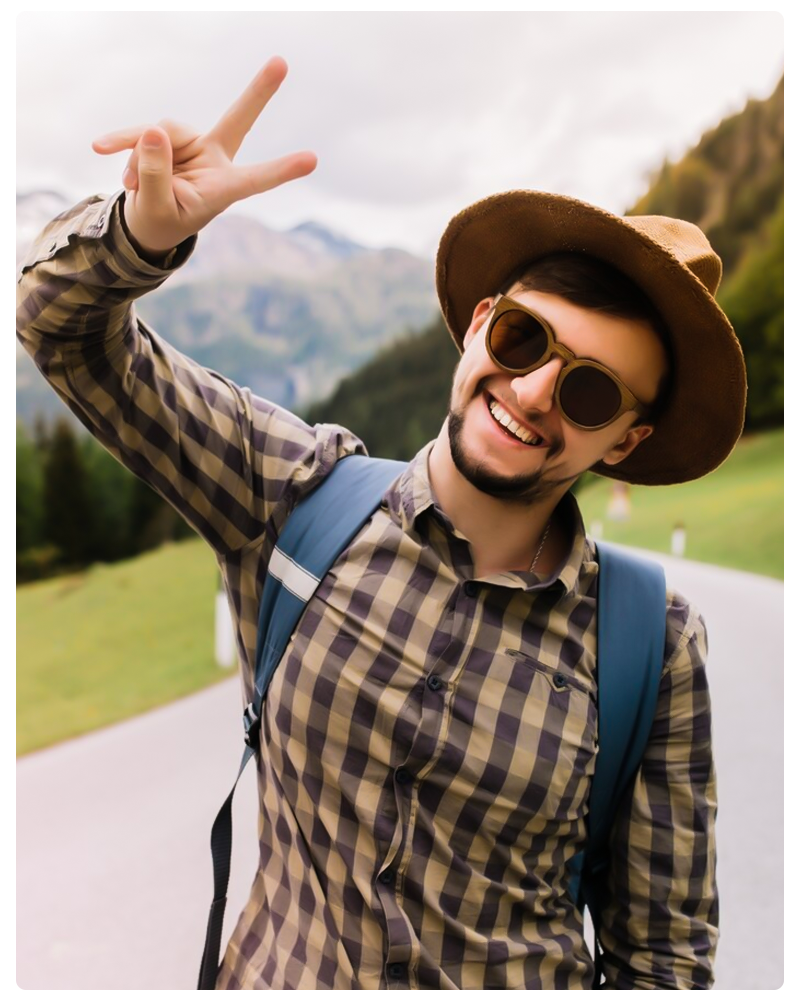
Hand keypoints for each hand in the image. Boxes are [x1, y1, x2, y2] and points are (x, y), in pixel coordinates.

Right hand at [91, 58, 316, 255]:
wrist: (145, 222)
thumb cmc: (160, 222)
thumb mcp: (154, 208)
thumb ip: (154, 174)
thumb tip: (152, 131)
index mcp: (222, 190)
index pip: (255, 179)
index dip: (280, 170)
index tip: (311, 160)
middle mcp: (214, 162)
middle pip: (237, 120)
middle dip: (258, 92)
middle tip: (281, 62)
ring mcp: (194, 146)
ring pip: (163, 131)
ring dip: (138, 158)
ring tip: (131, 185)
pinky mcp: (170, 136)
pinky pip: (143, 130)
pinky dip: (123, 142)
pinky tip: (102, 149)